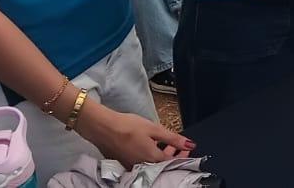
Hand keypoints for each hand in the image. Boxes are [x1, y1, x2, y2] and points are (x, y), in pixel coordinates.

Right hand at [76, 100, 193, 165]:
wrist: (103, 128)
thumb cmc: (128, 127)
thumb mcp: (154, 129)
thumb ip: (173, 138)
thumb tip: (190, 144)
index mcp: (152, 159)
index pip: (173, 162)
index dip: (182, 155)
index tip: (187, 148)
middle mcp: (143, 166)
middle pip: (163, 165)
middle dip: (173, 155)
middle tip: (178, 145)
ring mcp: (133, 166)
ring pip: (153, 164)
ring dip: (162, 155)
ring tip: (165, 144)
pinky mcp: (125, 163)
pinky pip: (143, 163)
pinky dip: (150, 156)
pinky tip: (151, 146)